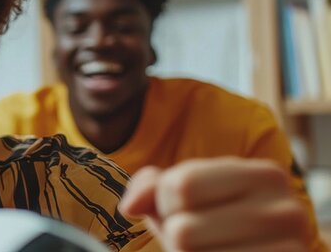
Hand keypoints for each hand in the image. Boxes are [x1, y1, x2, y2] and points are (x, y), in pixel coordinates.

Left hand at [120, 157, 308, 251]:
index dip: (167, 203)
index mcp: (265, 175)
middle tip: (203, 240)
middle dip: (176, 236)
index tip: (190, 211)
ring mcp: (290, 250)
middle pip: (182, 229)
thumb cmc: (218, 230)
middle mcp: (286, 211)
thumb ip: (153, 188)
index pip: (180, 185)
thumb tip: (130, 206)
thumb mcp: (187, 199)